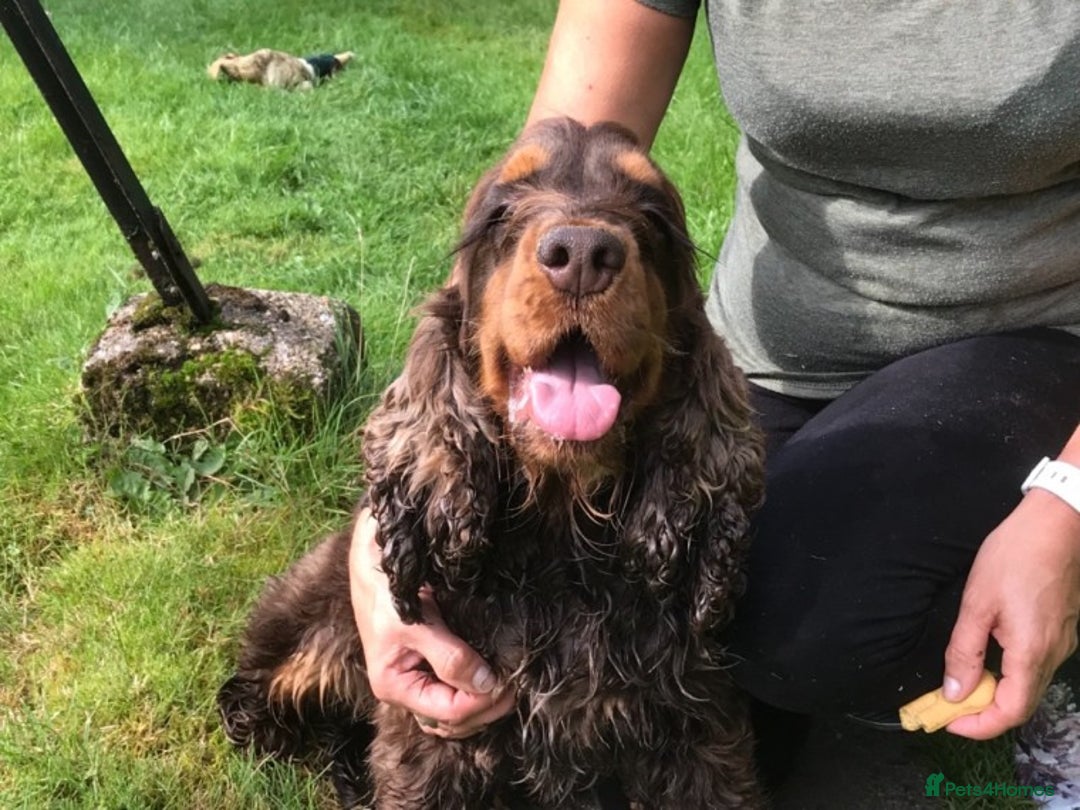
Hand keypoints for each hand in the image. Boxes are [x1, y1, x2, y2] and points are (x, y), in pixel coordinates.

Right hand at [348, 509, 515, 738]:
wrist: (376, 557)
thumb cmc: (388, 589)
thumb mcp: (415, 624)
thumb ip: (449, 657)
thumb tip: (486, 685)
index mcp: (395, 686)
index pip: (448, 713)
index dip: (481, 704)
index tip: (508, 684)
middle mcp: (406, 688)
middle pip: (453, 720)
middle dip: (487, 708)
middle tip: (517, 686)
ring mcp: (419, 677)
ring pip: (456, 709)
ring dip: (484, 702)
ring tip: (509, 682)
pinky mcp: (430, 662)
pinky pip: (456, 690)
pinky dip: (476, 688)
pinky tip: (494, 674)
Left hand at [943, 489, 1079, 738]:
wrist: (1056, 523)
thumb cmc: (1014, 556)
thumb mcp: (977, 603)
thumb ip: (964, 651)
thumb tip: (954, 692)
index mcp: (1031, 652)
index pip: (1010, 712)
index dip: (978, 725)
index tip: (947, 719)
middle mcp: (1054, 655)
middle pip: (1022, 704)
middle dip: (984, 712)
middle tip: (949, 705)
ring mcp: (1063, 643)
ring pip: (1030, 686)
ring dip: (996, 693)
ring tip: (962, 682)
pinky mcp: (1063, 630)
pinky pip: (1036, 666)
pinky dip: (1010, 674)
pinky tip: (988, 659)